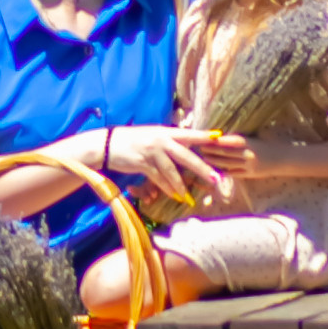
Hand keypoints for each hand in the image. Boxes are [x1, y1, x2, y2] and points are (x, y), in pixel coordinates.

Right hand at [90, 123, 238, 205]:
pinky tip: (173, 196)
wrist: (107, 144)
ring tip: (188, 197)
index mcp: (166, 131)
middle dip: (202, 168)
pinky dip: (166, 188)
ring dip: (181, 186)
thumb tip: (186, 149)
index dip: (204, 136)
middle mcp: (161, 139)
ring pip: (171, 171)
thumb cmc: (133, 141)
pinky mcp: (142, 163)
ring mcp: (152, 151)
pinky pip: (158, 178)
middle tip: (215, 178)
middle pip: (186, 155)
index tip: (220, 137)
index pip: (189, 134)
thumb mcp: (152, 135)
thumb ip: (168, 141)